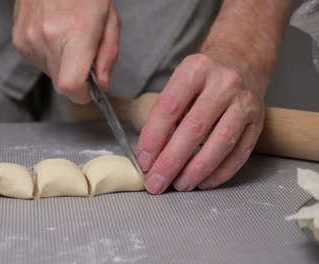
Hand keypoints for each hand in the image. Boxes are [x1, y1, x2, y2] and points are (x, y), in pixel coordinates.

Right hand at [12, 0, 119, 103]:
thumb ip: (107, 56)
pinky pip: (37, 62)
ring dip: (61, 65)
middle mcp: (47, 40)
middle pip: (61, 84)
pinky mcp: (18, 40)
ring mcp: (29, 40)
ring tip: (67, 37)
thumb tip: (101, 85)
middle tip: (82, 54)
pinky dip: (48, 56)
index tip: (90, 87)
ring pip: (49, 73)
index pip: (70, 86)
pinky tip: (54, 34)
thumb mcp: (109, 20)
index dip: (82, 94)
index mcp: (75, 34)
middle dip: (75, 78)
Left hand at [135, 53, 265, 193]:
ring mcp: (245, 102)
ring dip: (197, 169)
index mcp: (195, 70)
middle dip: (172, 160)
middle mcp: (224, 83)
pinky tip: (204, 182)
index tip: (143, 161)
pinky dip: (221, 172)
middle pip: (194, 128)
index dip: (153, 138)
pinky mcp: (259, 121)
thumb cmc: (203, 77)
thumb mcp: (180, 83)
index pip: (169, 107)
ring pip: (221, 142)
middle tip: (156, 182)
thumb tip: (150, 154)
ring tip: (180, 185)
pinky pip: (241, 152)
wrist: (242, 61)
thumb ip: (166, 114)